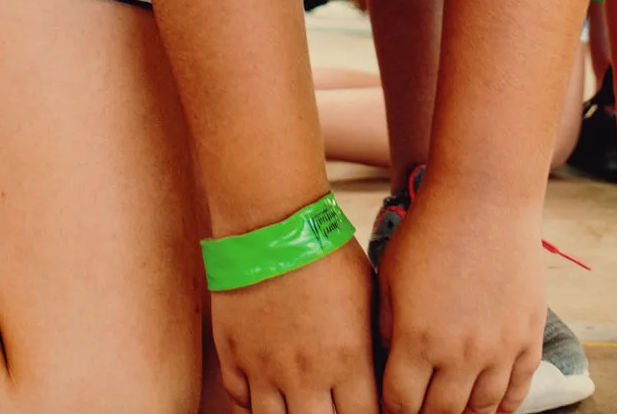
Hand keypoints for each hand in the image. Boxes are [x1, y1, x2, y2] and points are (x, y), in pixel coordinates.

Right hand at [210, 237, 376, 413]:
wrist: (270, 222)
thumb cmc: (327, 251)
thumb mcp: (368, 296)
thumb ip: (374, 343)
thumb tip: (383, 374)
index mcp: (348, 360)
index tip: (368, 410)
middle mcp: (306, 375)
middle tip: (331, 410)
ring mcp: (265, 370)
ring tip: (302, 409)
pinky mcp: (233, 358)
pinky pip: (241, 406)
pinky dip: (255, 409)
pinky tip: (269, 402)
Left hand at [376, 189, 542, 413]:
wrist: (486, 197)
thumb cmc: (430, 229)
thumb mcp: (390, 277)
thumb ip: (385, 328)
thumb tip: (388, 363)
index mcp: (417, 340)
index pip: (400, 405)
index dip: (391, 413)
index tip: (389, 408)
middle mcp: (459, 354)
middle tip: (419, 410)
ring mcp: (499, 348)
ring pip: (481, 408)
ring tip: (453, 409)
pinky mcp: (528, 335)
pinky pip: (518, 389)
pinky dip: (504, 405)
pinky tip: (491, 406)